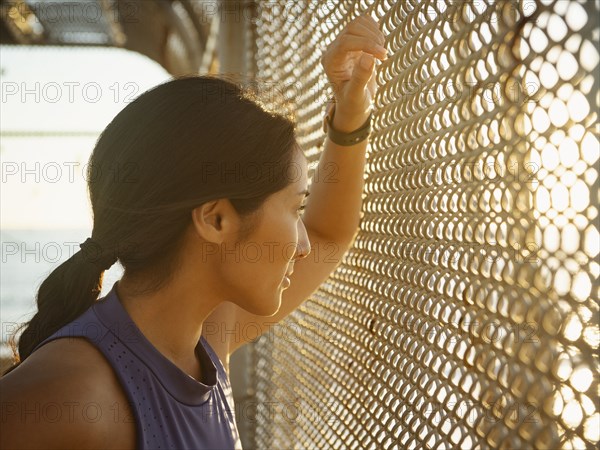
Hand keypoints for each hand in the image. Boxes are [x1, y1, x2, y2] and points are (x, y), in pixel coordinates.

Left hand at [320, 13, 386, 131]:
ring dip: (375, 33)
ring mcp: (343, 43)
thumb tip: (368, 58)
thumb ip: (360, 78)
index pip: (346, 42)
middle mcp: (334, 50)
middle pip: (352, 28)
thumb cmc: (353, 103)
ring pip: (358, 23)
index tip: (382, 56)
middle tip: (383, 56)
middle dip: (372, 38)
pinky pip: (364, 24)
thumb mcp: (356, 96)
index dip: (366, 44)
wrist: (354, 103)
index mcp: (330, 62)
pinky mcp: (354, 41)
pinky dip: (375, 30)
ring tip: (381, 53)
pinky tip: (379, 46)